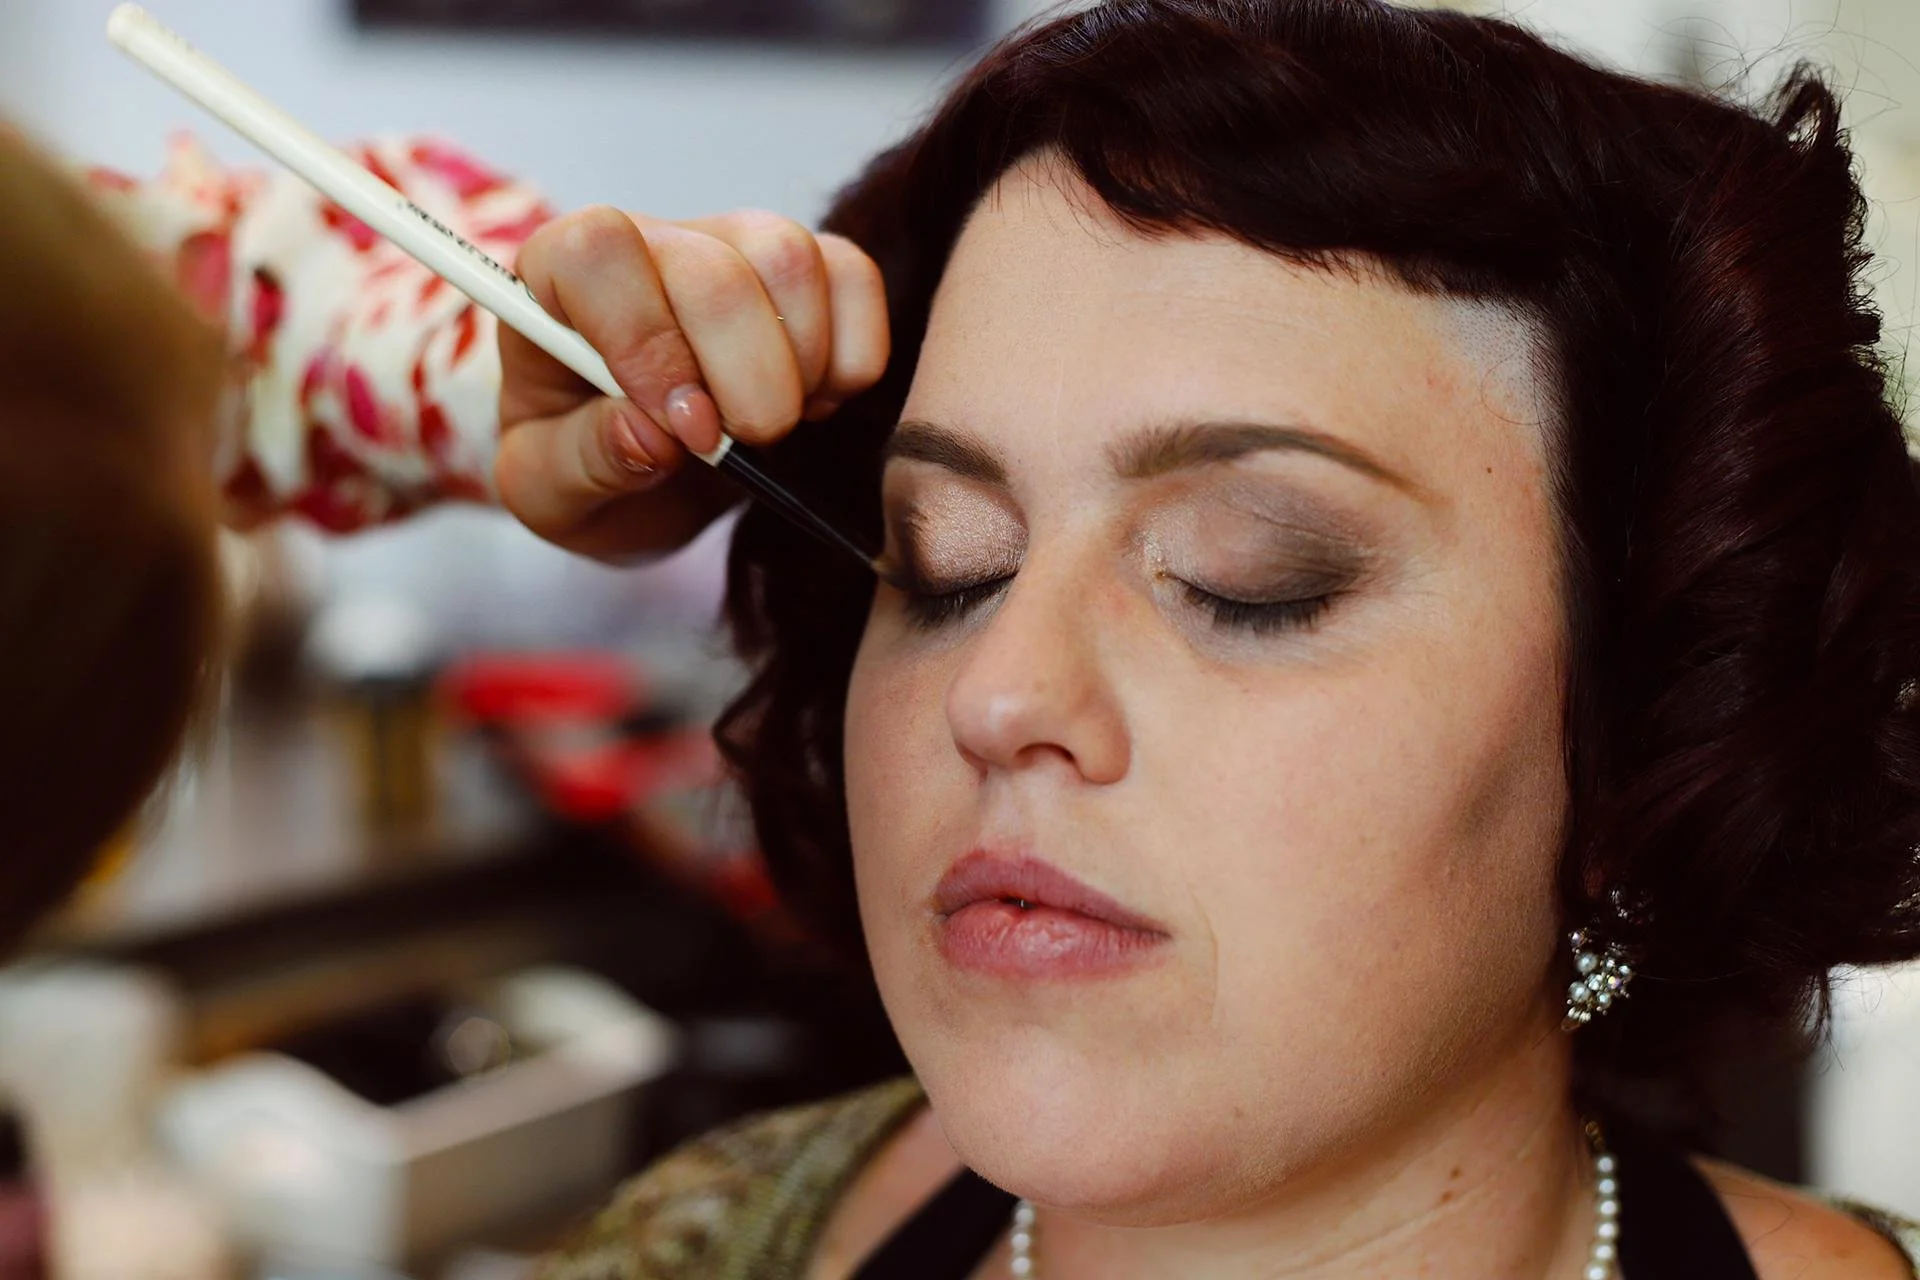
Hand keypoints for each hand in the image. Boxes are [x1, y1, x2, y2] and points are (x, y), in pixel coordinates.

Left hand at [496, 207, 889, 561]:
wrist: (637, 474)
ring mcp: (733, 244)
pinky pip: (853, 277)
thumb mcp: (550, 488)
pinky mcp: (806, 268)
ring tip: (771, 424)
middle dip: (745, 381)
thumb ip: (583, 460)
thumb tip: (650, 434)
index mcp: (557, 277)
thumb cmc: (581, 467)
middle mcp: (649, 243)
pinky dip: (852, 357)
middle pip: (716, 272)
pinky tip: (814, 400)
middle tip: (740, 445)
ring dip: (801, 366)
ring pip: (790, 260)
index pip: (599, 252)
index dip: (647, 339)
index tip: (678, 427)